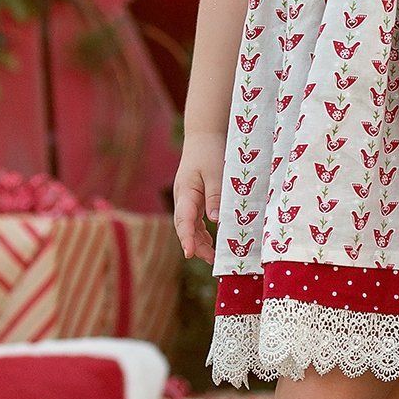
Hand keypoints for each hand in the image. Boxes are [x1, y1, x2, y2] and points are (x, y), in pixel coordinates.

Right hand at [173, 134, 225, 265]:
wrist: (203, 137)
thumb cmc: (209, 153)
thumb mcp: (216, 172)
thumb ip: (215, 195)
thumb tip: (215, 221)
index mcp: (185, 192)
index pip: (184, 220)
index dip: (187, 238)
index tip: (190, 253)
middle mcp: (183, 199)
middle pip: (185, 227)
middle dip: (196, 245)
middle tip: (212, 260)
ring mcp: (187, 200)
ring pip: (190, 226)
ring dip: (201, 242)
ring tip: (214, 257)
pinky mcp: (194, 200)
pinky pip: (196, 221)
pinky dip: (203, 233)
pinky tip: (212, 242)